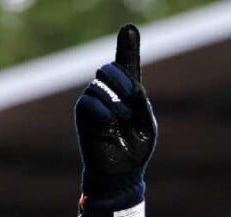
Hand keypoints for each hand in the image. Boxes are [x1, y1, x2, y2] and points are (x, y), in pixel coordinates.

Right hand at [74, 24, 156, 183]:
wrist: (122, 172)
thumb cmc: (136, 148)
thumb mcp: (146, 124)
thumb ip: (141, 102)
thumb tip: (134, 84)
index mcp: (128, 93)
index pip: (126, 64)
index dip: (127, 46)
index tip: (129, 29)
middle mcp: (109, 93)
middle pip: (109, 69)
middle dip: (121, 78)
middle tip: (131, 95)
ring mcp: (94, 103)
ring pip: (99, 86)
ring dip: (115, 100)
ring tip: (123, 118)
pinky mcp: (84, 116)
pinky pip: (88, 103)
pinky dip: (101, 109)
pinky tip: (110, 121)